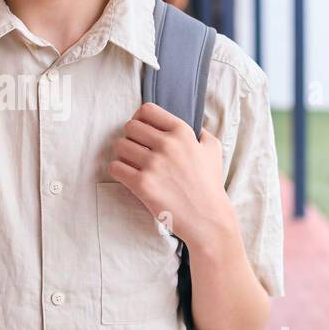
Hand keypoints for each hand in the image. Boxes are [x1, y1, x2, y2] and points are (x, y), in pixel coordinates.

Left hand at [107, 102, 234, 247]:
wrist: (207, 219)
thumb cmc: (209, 185)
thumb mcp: (213, 151)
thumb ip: (201, 133)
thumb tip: (195, 126)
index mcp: (182, 132)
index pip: (148, 110)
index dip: (140, 118)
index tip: (141, 130)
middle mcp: (167, 145)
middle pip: (130, 127)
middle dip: (130, 137)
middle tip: (136, 150)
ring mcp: (153, 164)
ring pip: (119, 146)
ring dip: (122, 154)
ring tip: (131, 164)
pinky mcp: (142, 184)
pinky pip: (115, 167)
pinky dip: (118, 171)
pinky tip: (127, 176)